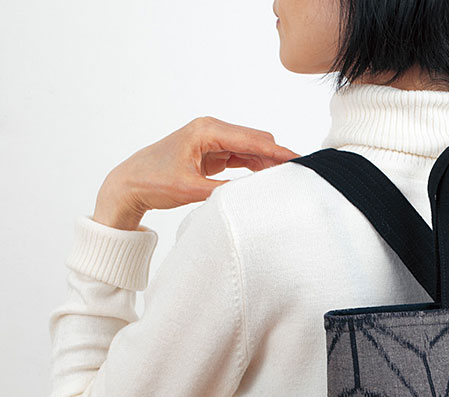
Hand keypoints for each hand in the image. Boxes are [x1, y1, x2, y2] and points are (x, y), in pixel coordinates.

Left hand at [93, 116, 300, 229]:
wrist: (130, 184)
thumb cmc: (153, 181)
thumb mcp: (190, 189)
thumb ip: (224, 190)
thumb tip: (253, 194)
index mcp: (207, 131)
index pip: (253, 140)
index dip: (278, 152)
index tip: (300, 161)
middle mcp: (212, 131)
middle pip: (256, 141)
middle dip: (277, 157)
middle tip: (298, 176)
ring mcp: (213, 142)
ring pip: (251, 150)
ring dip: (267, 163)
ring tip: (287, 179)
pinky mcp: (212, 154)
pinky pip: (242, 158)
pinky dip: (256, 168)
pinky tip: (267, 180)